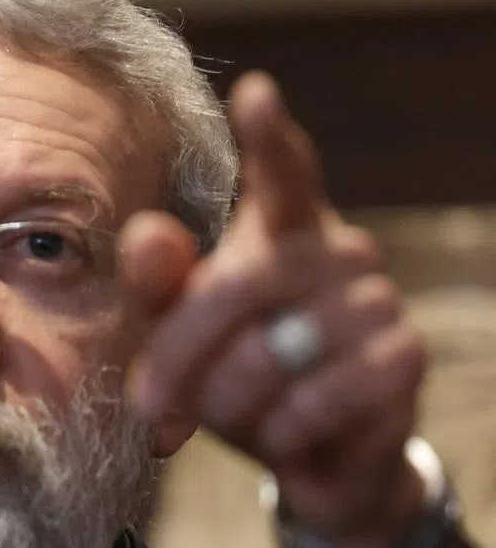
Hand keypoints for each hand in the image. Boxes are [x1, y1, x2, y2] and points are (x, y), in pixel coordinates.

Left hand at [122, 71, 427, 547]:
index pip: (282, 172)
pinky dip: (279, 430)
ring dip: (229, 402)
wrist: (310, 454)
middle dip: (180, 354)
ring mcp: (379, 301)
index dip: (269, 138)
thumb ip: (159, 284)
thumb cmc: (235, 374)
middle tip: (150, 401)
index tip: (254, 93)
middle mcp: (339, 250)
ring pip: (272, 352)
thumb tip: (145, 233)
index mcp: (282, 229)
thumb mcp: (182, 332)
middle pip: (237, 285)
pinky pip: (315, 398)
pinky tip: (282, 434)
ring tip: (232, 415)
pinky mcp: (404, 360)